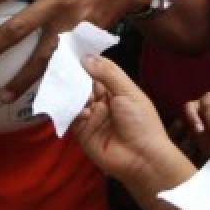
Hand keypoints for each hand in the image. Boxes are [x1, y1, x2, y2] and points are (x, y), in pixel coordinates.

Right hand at [71, 55, 185, 188]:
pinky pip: (72, 118)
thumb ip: (107, 73)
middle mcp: (101, 102)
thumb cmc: (141, 121)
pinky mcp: (82, 133)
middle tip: (66, 70)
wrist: (143, 158)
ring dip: (74, 95)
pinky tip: (84, 113)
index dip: (85, 63)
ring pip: (74, 100)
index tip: (70, 52)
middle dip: (74, 78)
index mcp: (114, 89)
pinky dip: (74, 113)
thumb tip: (85, 57)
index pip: (96, 71)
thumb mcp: (128, 92)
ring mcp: (90, 117)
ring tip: (79, 94)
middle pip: (81, 84)